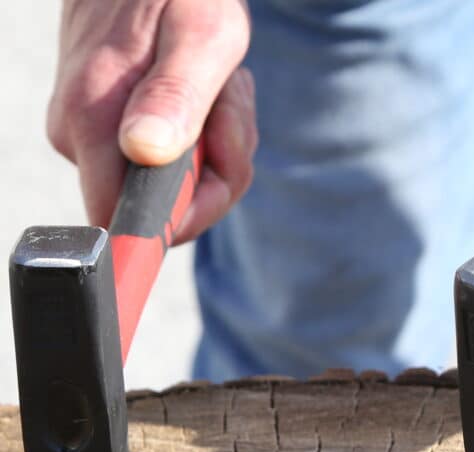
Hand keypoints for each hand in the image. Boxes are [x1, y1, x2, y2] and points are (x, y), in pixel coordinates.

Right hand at [47, 0, 254, 243]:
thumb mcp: (200, 38)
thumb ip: (175, 97)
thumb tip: (144, 153)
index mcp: (91, 122)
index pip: (129, 224)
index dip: (184, 216)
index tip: (214, 173)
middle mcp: (79, 139)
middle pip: (166, 210)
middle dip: (217, 172)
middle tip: (227, 110)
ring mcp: (92, 139)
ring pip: (179, 188)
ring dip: (218, 148)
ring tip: (216, 91)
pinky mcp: (108, 134)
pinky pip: (173, 166)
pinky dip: (205, 139)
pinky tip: (205, 96)